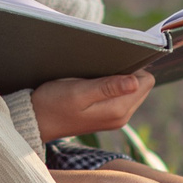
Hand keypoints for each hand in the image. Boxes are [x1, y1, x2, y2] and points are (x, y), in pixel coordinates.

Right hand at [32, 71, 154, 139]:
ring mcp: (115, 118)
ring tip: (94, 77)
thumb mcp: (79, 91)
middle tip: (101, 69)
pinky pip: (120, 96)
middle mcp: (121, 117)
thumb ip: (108, 87)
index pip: (145, 81)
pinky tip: (92, 85)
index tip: (113, 61)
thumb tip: (136, 82)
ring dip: (117, 80)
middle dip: (126, 73)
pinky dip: (110, 87)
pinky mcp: (107, 116)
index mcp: (118, 110)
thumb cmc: (54, 103)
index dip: (133, 66)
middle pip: (141, 86)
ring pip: (131, 90)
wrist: (37, 120)